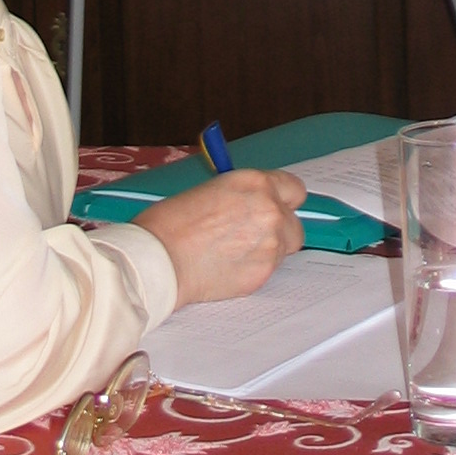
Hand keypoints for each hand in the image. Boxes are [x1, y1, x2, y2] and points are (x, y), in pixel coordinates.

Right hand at [135, 169, 304, 306]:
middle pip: (294, 222)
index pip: (294, 189)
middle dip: (279, 229)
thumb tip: (255, 205)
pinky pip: (270, 269)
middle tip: (254, 235)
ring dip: (268, 250)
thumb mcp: (212, 190)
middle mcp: (270, 209)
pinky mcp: (263, 272)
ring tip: (234, 253)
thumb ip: (243, 197)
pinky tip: (229, 267)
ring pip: (285, 248)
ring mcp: (270, 242)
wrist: (160, 259)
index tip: (276, 207)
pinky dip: (255, 268)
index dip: (284, 200)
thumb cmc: (172, 223)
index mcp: (255, 182)